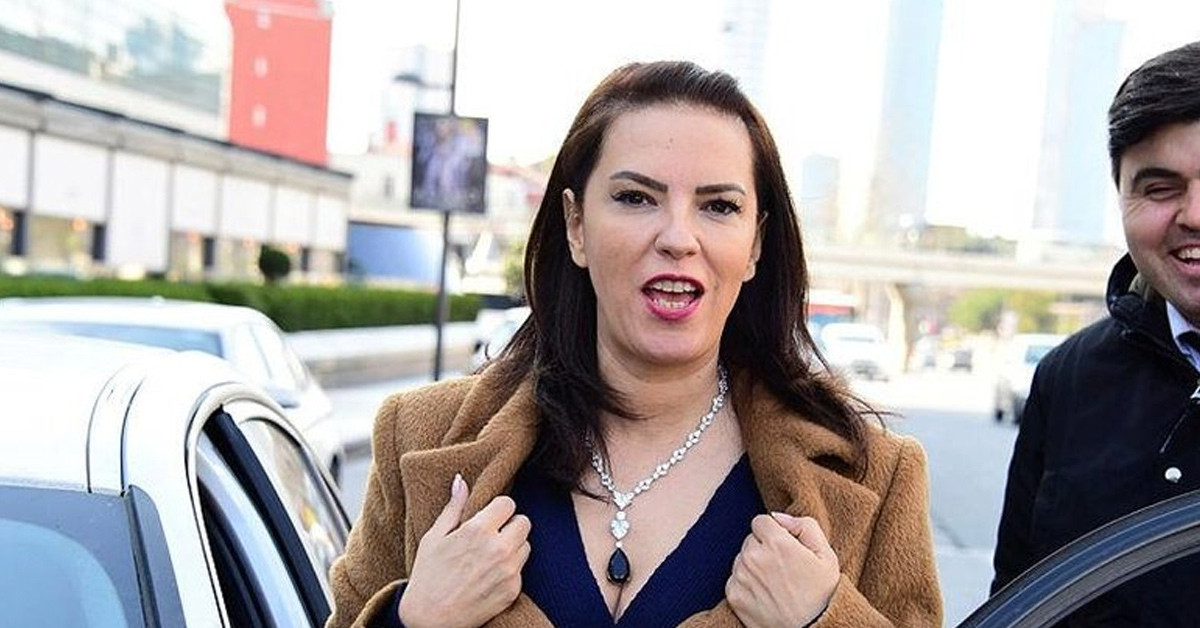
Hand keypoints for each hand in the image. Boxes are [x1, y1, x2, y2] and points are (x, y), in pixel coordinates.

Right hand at [398, 474, 531, 627]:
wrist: (429, 621)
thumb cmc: (427, 576)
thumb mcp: (434, 537)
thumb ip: (453, 507)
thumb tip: (461, 480)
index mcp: (478, 530)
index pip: (508, 503)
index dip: (498, 508)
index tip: (488, 516)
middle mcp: (498, 548)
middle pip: (524, 522)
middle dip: (510, 524)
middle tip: (493, 534)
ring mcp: (508, 571)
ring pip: (526, 545)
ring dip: (513, 546)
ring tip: (491, 555)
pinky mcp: (513, 590)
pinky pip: (521, 569)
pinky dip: (510, 569)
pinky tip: (490, 574)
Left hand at [726, 513, 839, 627]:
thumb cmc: (822, 595)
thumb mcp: (826, 555)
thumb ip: (804, 526)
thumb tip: (777, 517)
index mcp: (777, 543)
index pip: (761, 521)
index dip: (774, 533)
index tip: (785, 548)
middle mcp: (755, 557)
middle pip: (750, 539)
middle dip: (763, 548)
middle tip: (782, 568)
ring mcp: (741, 577)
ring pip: (741, 558)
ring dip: (753, 565)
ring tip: (775, 583)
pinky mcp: (733, 595)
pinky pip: (734, 578)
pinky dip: (746, 584)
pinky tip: (764, 594)